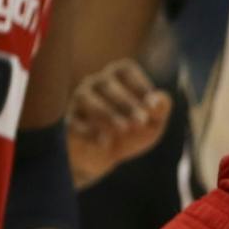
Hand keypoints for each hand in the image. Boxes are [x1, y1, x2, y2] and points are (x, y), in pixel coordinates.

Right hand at [67, 59, 171, 187]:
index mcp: (118, 79)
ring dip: (107, 113)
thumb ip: (160, 111)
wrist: (103, 158)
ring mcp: (78, 101)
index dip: (140, 85)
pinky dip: (89, 131)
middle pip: (106, 83)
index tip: (152, 106)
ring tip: (124, 129)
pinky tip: (104, 142)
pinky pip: (74, 122)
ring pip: (87, 99)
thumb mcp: (152, 125)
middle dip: (126, 103)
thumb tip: (160, 100)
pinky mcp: (68, 122)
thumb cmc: (131, 134)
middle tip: (141, 121)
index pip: (125, 70)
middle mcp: (95, 84)